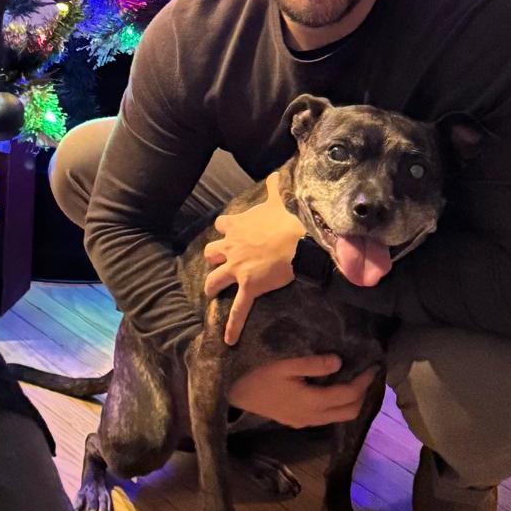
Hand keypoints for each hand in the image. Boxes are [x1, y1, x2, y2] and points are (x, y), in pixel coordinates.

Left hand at [203, 173, 304, 344]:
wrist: (299, 239)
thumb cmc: (289, 218)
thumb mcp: (278, 197)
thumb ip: (275, 185)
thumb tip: (279, 170)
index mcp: (237, 226)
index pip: (222, 225)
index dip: (225, 229)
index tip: (228, 231)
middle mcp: (231, 247)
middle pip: (211, 253)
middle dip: (213, 259)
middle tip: (219, 265)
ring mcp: (238, 268)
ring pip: (215, 280)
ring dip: (213, 287)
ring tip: (211, 294)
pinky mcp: (249, 286)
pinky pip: (237, 309)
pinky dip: (232, 325)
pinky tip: (228, 340)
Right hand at [228, 355, 379, 428]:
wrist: (234, 393)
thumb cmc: (258, 374)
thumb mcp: (285, 364)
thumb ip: (313, 363)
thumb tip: (339, 363)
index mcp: (312, 402)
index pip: (348, 395)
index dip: (364, 381)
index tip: (374, 366)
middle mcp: (313, 417)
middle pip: (349, 412)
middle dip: (363, 394)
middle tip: (368, 374)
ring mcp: (305, 421)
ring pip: (339, 417)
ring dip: (352, 401)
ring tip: (356, 380)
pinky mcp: (297, 421)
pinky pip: (327, 417)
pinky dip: (339, 405)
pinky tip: (335, 390)